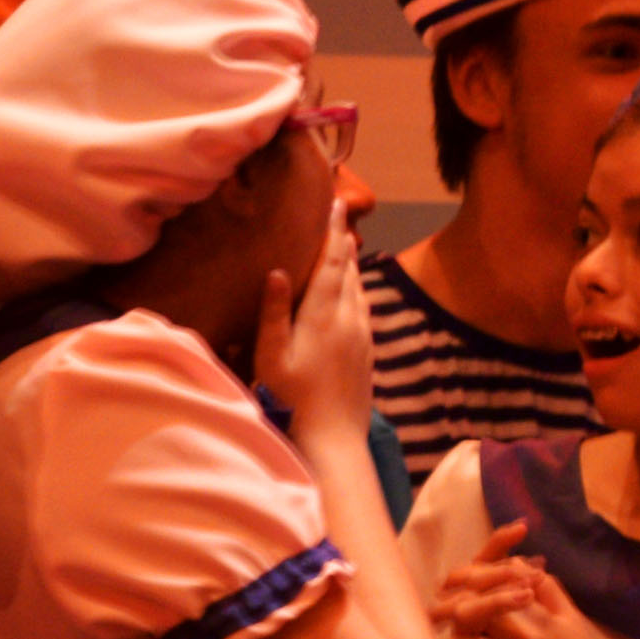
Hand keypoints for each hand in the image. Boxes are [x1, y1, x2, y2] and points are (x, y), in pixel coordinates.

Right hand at [258, 222, 372, 437]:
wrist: (335, 435)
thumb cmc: (294, 398)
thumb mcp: (272, 357)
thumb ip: (274, 313)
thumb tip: (278, 271)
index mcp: (323, 315)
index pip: (332, 262)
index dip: (333, 232)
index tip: (335, 203)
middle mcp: (348, 319)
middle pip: (349, 270)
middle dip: (343, 242)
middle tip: (338, 216)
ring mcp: (361, 334)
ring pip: (359, 288)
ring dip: (351, 264)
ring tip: (344, 246)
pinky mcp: (367, 350)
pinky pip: (362, 308)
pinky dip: (356, 289)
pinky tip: (350, 291)